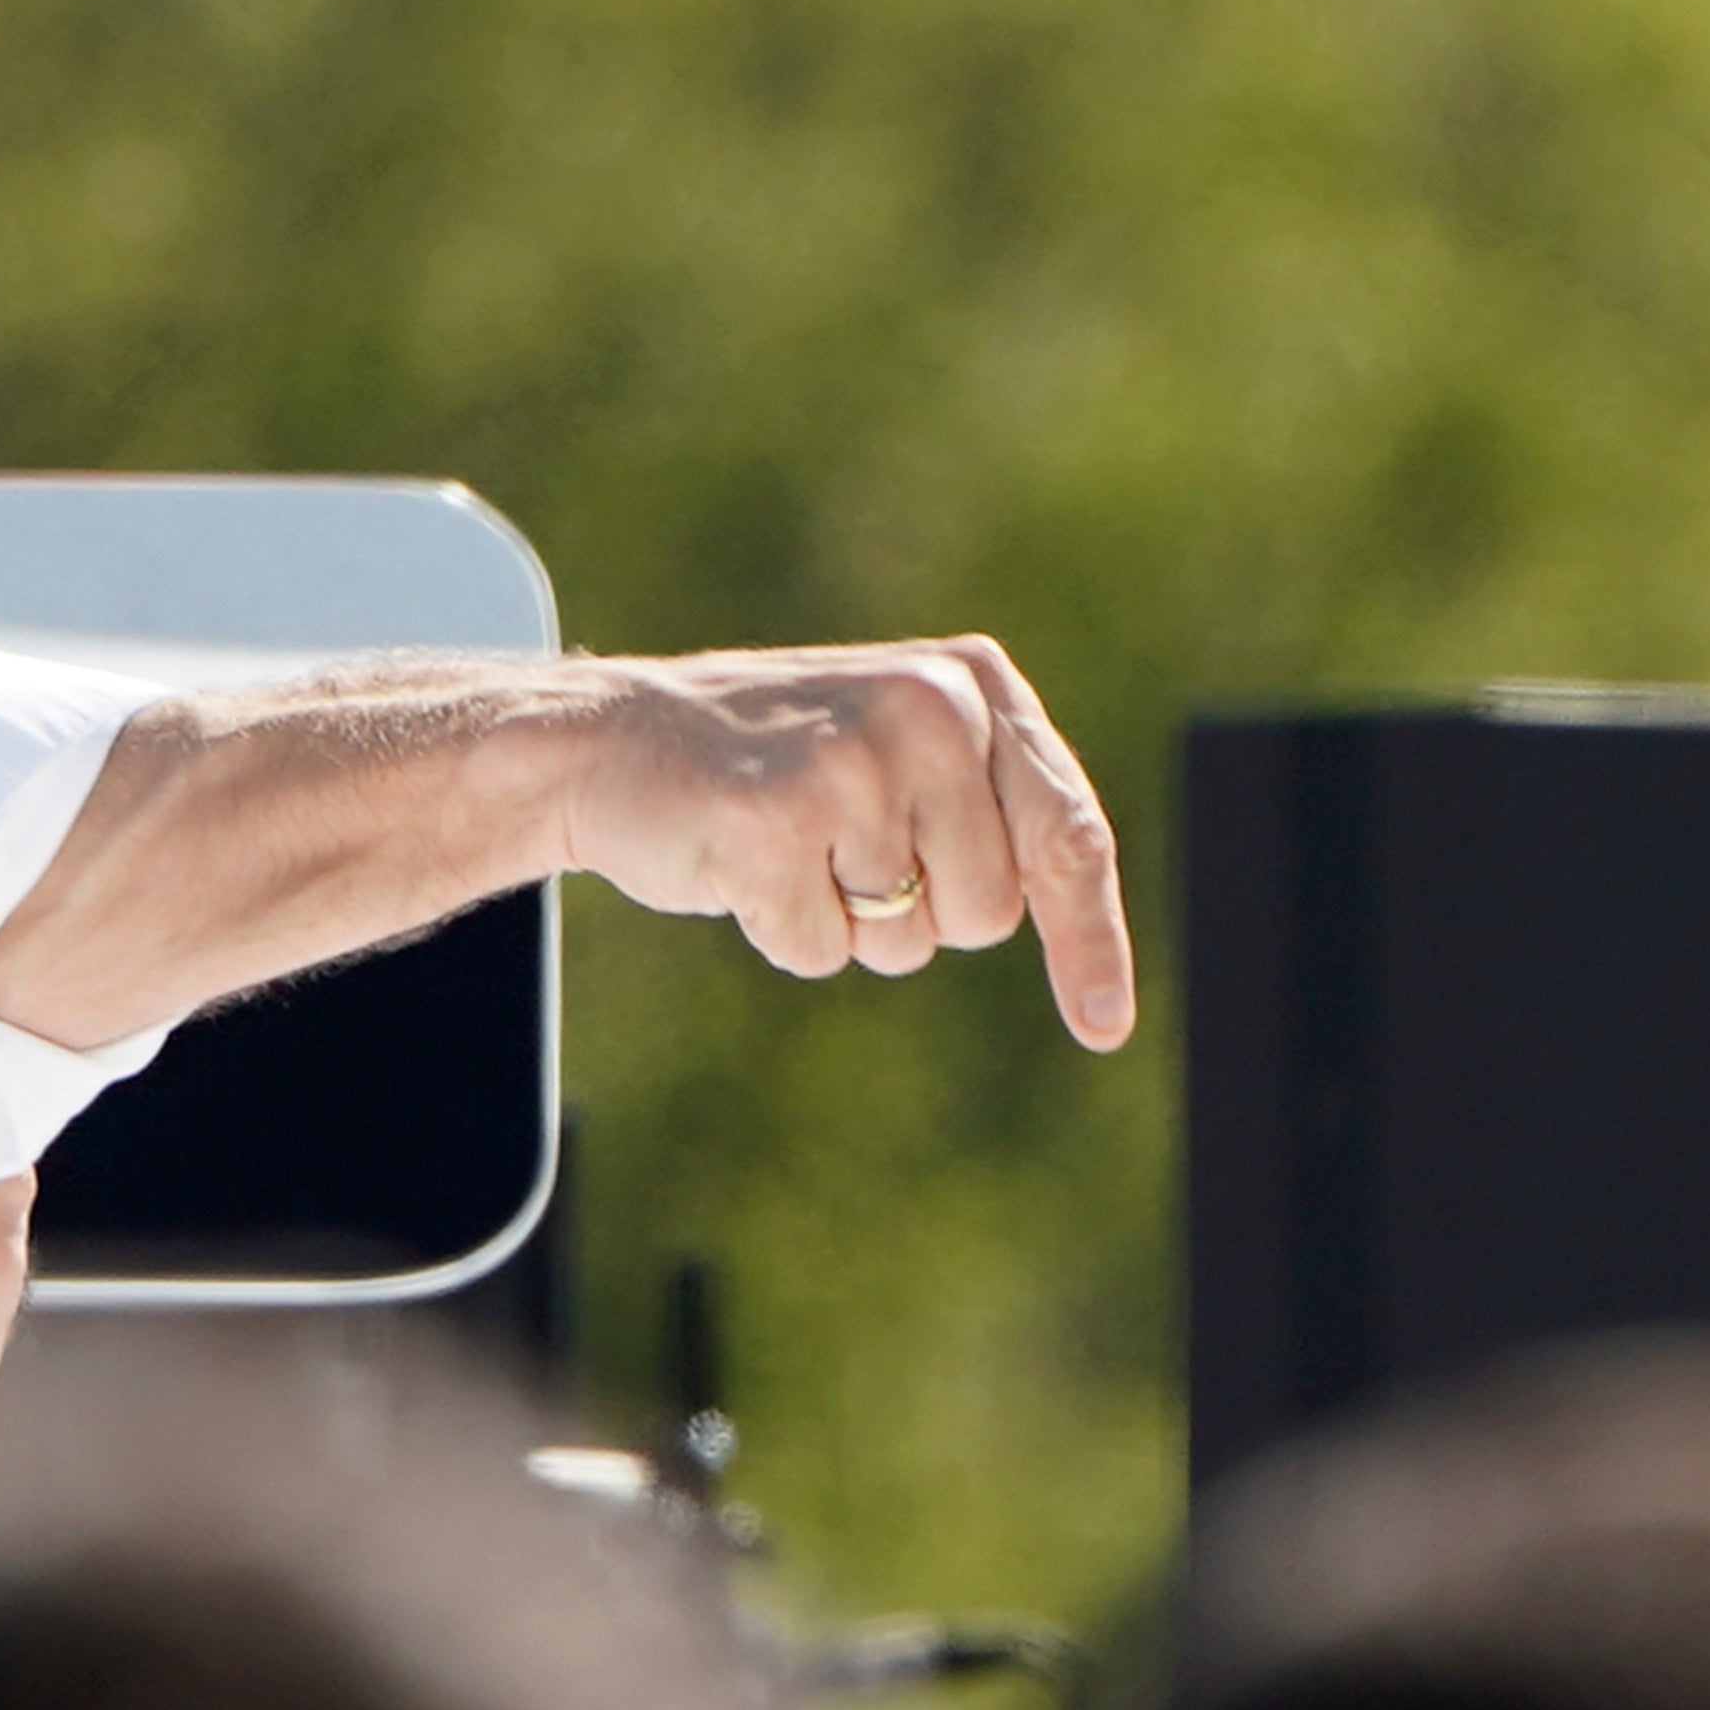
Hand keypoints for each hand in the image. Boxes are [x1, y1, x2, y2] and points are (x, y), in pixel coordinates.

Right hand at [558, 644, 1135, 1048]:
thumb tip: (1088, 947)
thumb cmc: (770, 762)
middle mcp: (928, 709)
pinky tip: (740, 861)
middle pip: (986, 913)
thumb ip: (991, 808)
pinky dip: (779, 931)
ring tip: (788, 844)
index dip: (1092, 940)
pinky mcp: (778, 820)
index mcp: (971, 683)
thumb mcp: (900, 747)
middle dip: (918, 915)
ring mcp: (854, 763)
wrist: (605, 737)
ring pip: (904, 941)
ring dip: (845, 923)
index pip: (1068, 834)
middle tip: (841, 849)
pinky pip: (820, 949)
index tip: (1104, 1025)